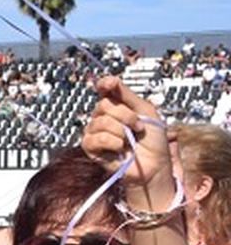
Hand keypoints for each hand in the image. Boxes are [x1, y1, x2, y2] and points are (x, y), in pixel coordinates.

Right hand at [81, 76, 173, 202]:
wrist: (154, 165)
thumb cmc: (153, 141)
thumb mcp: (146, 111)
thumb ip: (127, 95)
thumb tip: (108, 79)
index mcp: (117, 106)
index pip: (104, 90)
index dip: (104, 85)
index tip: (109, 85)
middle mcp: (103, 117)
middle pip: (104, 105)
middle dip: (125, 116)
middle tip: (137, 127)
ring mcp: (95, 132)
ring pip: (101, 122)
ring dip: (121, 131)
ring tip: (130, 140)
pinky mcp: (90, 148)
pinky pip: (95, 138)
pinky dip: (112, 143)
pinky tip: (120, 148)